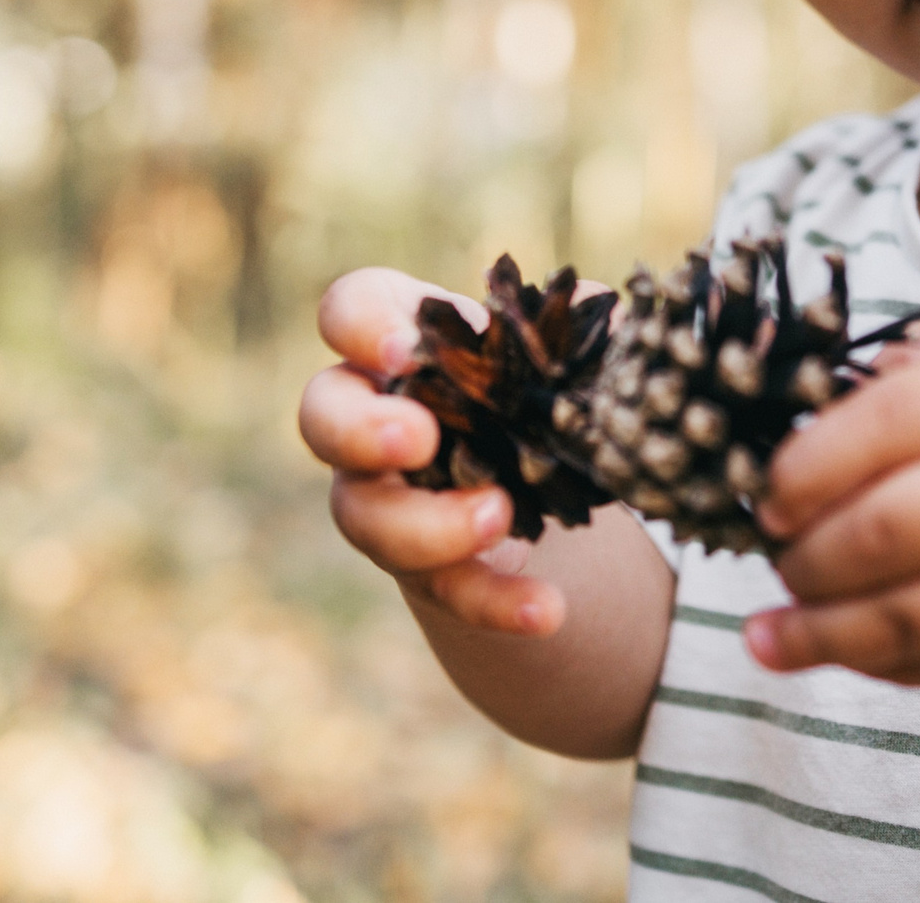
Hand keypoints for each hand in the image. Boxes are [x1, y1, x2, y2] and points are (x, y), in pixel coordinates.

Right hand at [298, 267, 564, 637]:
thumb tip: (596, 309)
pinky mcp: (419, 564)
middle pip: (323, 417)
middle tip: (418, 439)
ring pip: (364, 516)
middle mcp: (368, 414)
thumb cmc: (526, 383)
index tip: (402, 350)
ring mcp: (381, 494)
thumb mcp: (552, 350)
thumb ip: (571, 326)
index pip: (347, 311)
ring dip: (427, 524)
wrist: (532, 478)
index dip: (359, 326)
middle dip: (360, 430)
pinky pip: (441, 588)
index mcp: (397, 339)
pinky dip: (493, 601)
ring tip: (498, 516)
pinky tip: (545, 609)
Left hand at [747, 322, 919, 686]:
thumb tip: (821, 381)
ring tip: (767, 637)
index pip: (870, 429)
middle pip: (872, 536)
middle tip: (774, 561)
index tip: (768, 496)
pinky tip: (842, 656)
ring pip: (897, 621)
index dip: (797, 471)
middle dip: (800, 560)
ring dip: (816, 636)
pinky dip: (879, 668)